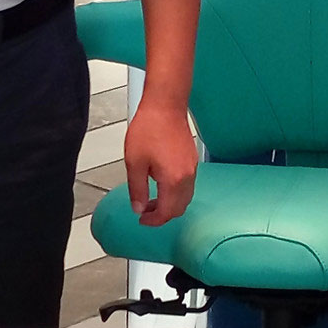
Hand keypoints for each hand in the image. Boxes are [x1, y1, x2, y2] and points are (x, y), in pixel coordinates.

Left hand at [126, 89, 198, 226]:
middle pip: (179, 208)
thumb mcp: (135, 163)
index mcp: (173, 180)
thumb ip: (137, 190)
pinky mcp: (192, 160)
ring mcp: (192, 168)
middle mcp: (187, 176)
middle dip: (163, 215)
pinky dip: (175, 193)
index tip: (142, 220)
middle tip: (145, 213)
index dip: (154, 221)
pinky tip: (160, 185)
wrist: (165, 106)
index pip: (167, 212)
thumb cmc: (149, 128)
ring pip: (185, 198)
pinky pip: (187, 185)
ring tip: (151, 200)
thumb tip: (139, 208)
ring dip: (170, 204)